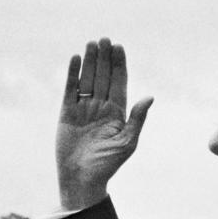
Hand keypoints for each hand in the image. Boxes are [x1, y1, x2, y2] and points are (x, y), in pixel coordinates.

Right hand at [56, 37, 153, 209]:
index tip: (119, 47)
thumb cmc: (108, 164)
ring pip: (87, 79)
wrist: (82, 179)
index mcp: (117, 113)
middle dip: (104, 58)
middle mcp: (101, 107)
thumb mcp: (127, 142)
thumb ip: (137, 118)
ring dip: (90, 62)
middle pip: (103, 77)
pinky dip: (72, 74)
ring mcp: (83, 109)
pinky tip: (76, 59)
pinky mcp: (67, 113)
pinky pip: (70, 89)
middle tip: (105, 39)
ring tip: (92, 43)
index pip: (119, 83)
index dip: (119, 65)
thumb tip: (150, 97)